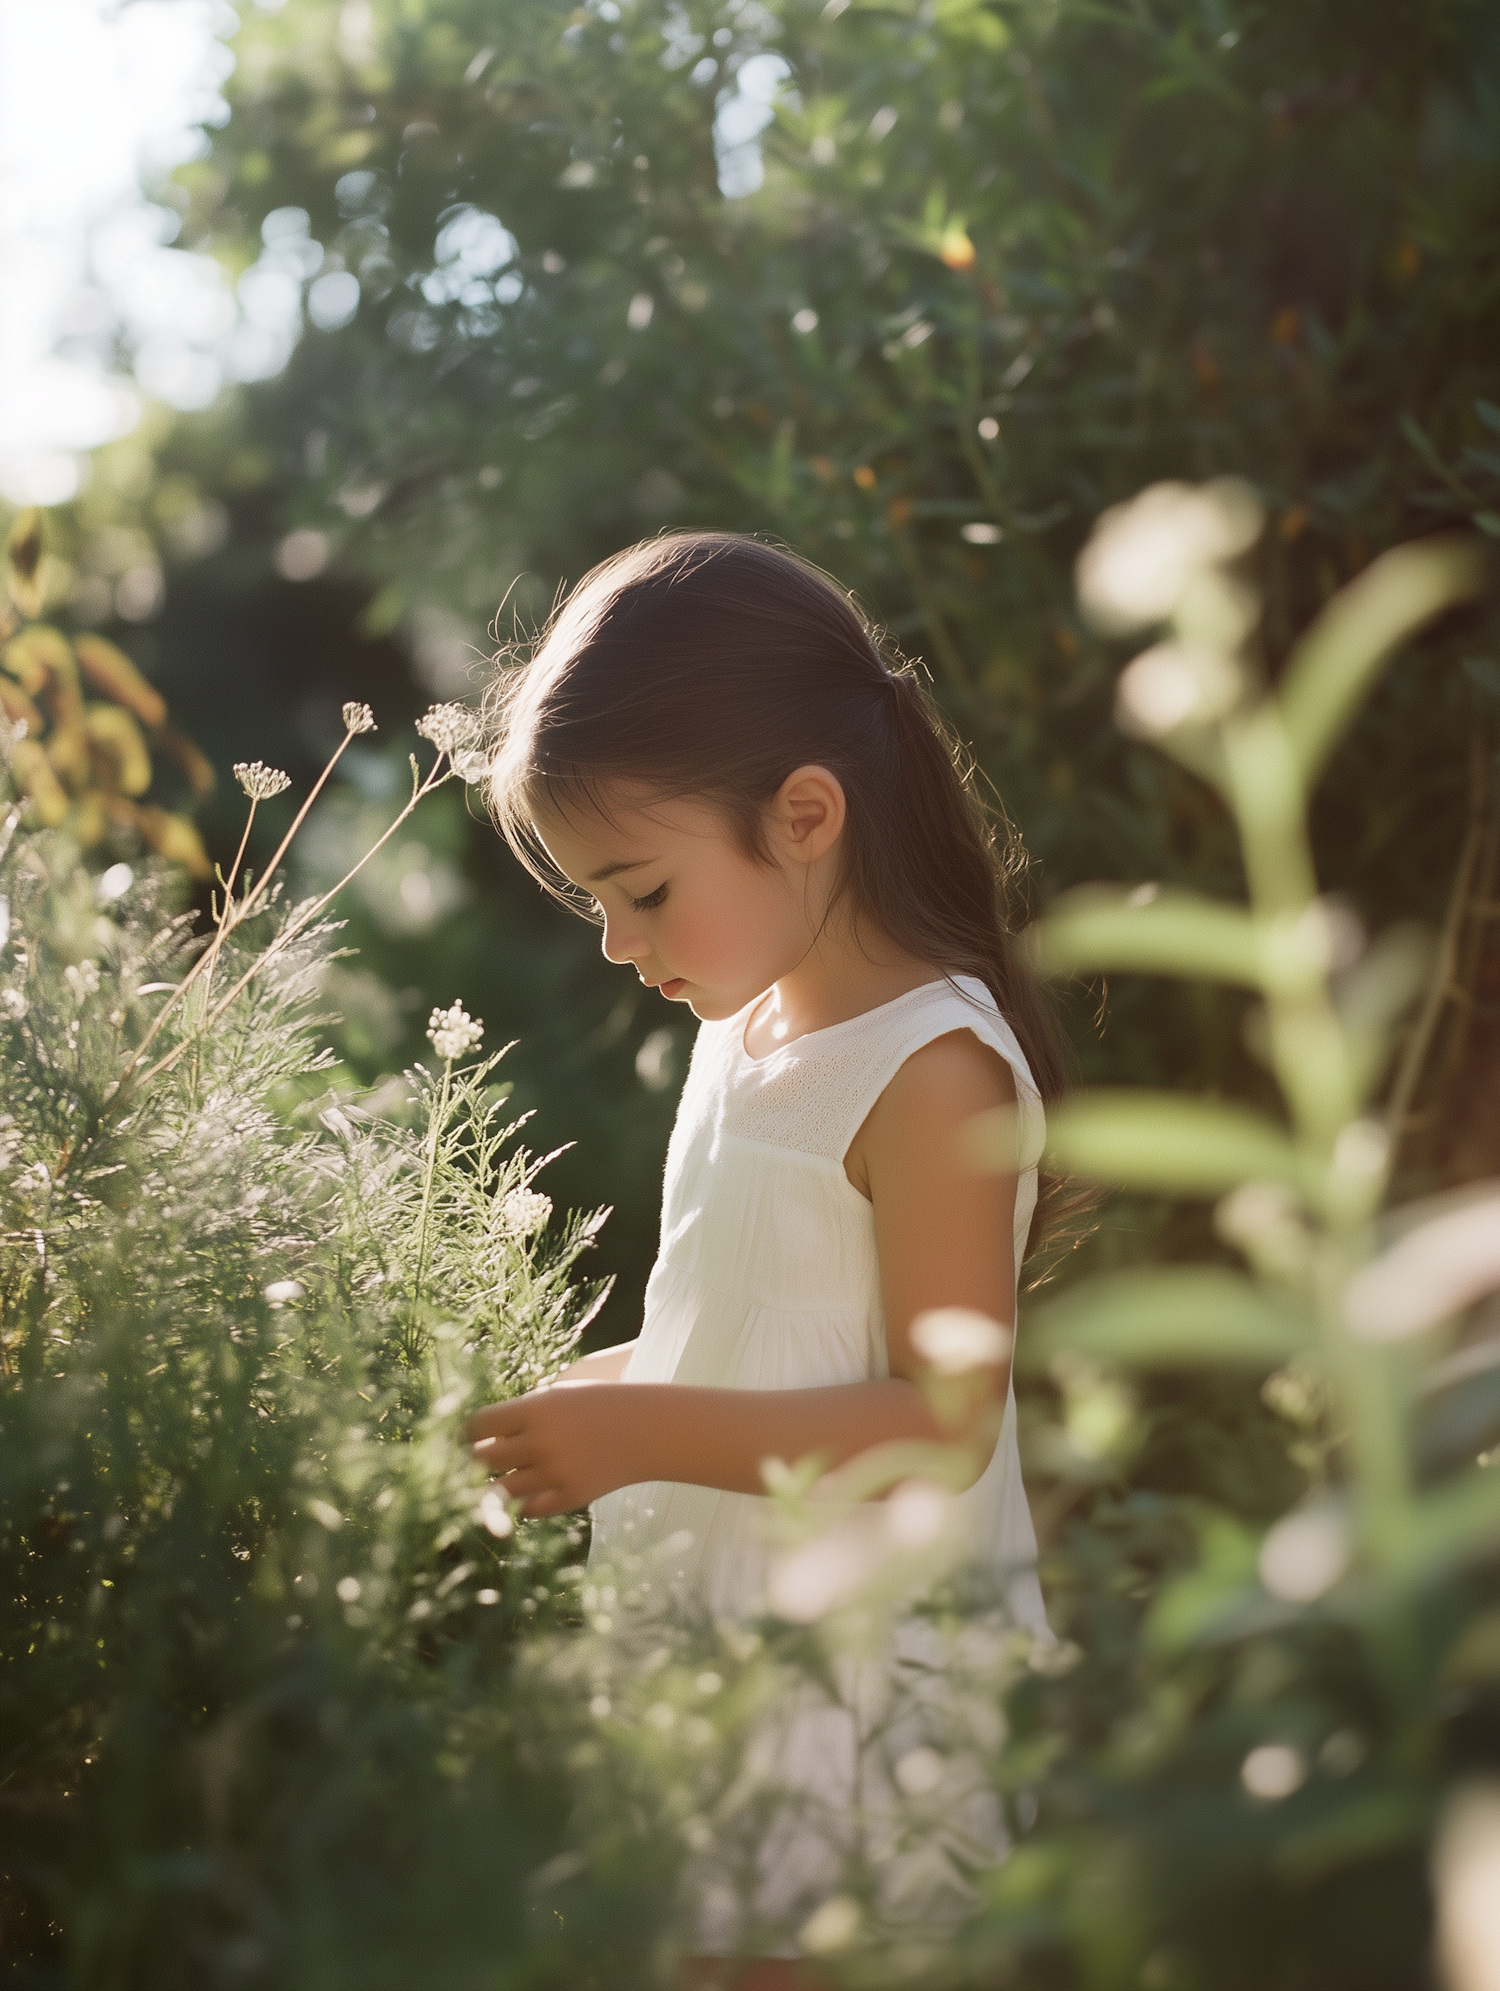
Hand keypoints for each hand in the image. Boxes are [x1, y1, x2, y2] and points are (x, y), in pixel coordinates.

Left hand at [463, 1381, 642, 1517]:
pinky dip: (525, 1503)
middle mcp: (541, 1442)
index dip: (466, 1433)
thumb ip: (521, 1415)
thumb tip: (477, 1438)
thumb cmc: (600, 1405)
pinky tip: (532, 1492)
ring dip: (498, 1485)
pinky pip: (529, 1509)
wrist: (650, 1430)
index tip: (466, 1438)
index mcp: (536, 1409)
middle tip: (477, 1462)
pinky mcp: (571, 1496)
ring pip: (501, 1490)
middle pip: (482, 1460)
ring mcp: (556, 1472)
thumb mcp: (559, 1397)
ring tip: (501, 1479)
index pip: (477, 1425)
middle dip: (475, 1461)